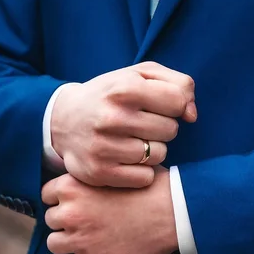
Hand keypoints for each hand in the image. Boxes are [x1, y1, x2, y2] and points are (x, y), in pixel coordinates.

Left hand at [42, 166, 178, 253]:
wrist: (173, 213)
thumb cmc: (150, 188)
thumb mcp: (113, 172)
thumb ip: (90, 178)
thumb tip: (79, 182)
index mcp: (72, 187)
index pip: (47, 194)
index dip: (61, 199)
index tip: (76, 203)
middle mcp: (70, 213)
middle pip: (50, 220)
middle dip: (66, 222)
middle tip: (89, 222)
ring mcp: (79, 241)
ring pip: (54, 245)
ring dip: (68, 244)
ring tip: (89, 241)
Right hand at [51, 62, 196, 188]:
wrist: (62, 121)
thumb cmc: (109, 96)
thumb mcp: (139, 75)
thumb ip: (177, 84)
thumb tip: (192, 115)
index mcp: (123, 88)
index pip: (178, 102)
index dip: (173, 105)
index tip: (158, 106)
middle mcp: (112, 117)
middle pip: (170, 130)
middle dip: (162, 127)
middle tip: (141, 124)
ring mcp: (104, 147)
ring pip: (159, 155)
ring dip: (152, 150)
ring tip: (132, 140)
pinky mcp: (99, 172)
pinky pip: (145, 177)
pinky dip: (141, 170)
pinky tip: (126, 159)